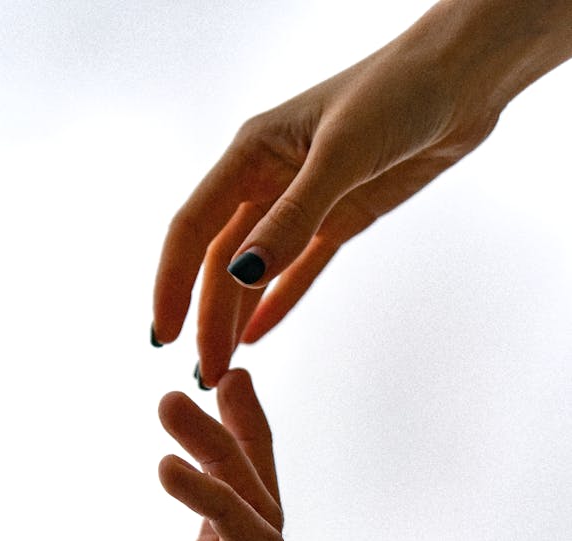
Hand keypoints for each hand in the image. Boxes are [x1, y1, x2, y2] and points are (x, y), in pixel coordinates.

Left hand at [34, 368, 294, 540]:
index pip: (220, 523)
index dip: (216, 462)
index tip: (207, 400)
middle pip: (252, 506)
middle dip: (239, 438)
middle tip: (222, 369)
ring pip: (258, 516)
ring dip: (226, 453)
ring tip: (184, 395)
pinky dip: (219, 504)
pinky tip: (170, 465)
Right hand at [152, 0, 569, 385]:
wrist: (463, 79)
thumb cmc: (401, 92)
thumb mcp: (343, 154)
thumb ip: (294, 216)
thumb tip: (242, 274)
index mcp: (251, 153)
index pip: (193, 227)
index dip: (171, 283)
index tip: (163, 335)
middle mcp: (267, 179)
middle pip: (221, 262)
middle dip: (208, 319)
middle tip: (204, 376)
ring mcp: (302, 201)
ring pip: (255, 272)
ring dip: (235, 319)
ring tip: (222, 370)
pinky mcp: (338, 218)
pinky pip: (298, 271)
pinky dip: (277, 304)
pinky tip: (256, 337)